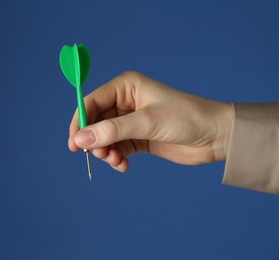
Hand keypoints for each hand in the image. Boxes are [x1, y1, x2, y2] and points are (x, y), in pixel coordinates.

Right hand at [68, 71, 233, 171]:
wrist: (215, 136)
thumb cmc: (185, 118)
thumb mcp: (146, 123)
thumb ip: (112, 131)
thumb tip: (80, 139)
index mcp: (126, 87)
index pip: (92, 102)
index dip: (80, 122)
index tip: (74, 143)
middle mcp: (125, 102)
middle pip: (95, 121)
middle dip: (94, 140)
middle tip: (98, 155)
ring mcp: (131, 121)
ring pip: (105, 137)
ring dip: (105, 151)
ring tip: (115, 161)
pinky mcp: (137, 137)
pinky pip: (117, 148)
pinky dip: (116, 158)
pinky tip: (122, 165)